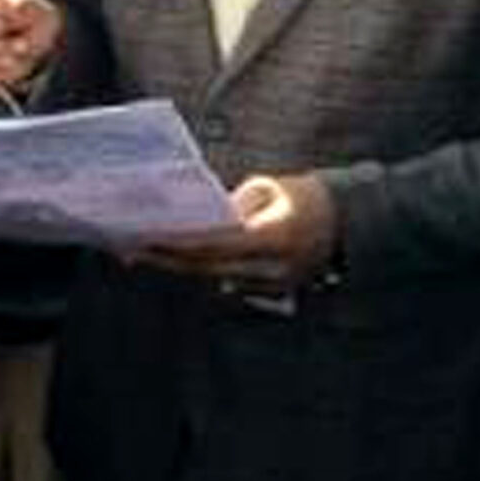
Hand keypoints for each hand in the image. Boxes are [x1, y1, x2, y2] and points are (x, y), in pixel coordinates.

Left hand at [137, 174, 338, 290]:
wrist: (350, 224)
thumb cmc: (308, 197)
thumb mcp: (271, 188)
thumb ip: (232, 206)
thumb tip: (195, 217)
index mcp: (274, 237)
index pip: (214, 244)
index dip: (177, 242)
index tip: (145, 236)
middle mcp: (272, 269)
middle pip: (206, 268)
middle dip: (165, 258)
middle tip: (128, 248)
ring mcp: (273, 286)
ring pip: (212, 278)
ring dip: (177, 266)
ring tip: (140, 253)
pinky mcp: (271, 292)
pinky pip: (226, 281)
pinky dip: (199, 269)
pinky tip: (172, 259)